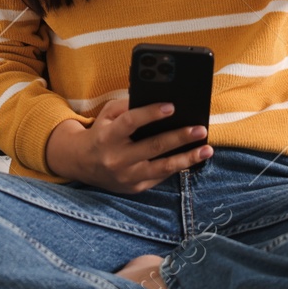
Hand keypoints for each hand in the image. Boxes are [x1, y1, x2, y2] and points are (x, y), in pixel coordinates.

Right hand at [47, 97, 211, 193]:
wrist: (81, 164)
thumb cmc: (101, 133)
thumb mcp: (107, 115)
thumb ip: (128, 106)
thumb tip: (158, 100)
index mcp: (108, 136)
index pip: (131, 123)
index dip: (151, 114)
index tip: (171, 106)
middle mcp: (117, 158)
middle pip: (153, 147)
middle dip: (180, 137)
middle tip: (200, 129)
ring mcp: (126, 176)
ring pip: (162, 167)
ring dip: (187, 158)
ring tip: (206, 149)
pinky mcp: (135, 188)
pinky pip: (160, 177)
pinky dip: (177, 167)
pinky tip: (192, 158)